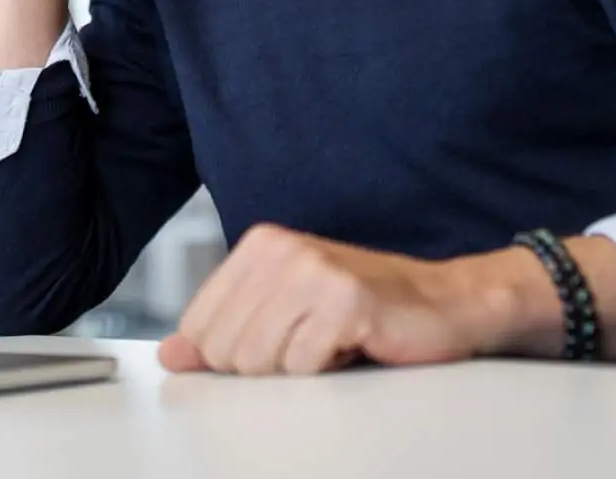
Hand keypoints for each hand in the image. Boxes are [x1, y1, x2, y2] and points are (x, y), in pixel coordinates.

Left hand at [158, 224, 558, 376]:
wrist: (443, 302)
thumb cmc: (363, 309)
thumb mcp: (283, 313)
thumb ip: (224, 330)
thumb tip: (172, 355)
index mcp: (259, 246)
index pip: (198, 326)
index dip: (230, 354)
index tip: (272, 343)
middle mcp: (280, 250)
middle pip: (224, 349)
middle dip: (265, 365)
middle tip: (308, 344)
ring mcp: (313, 272)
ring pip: (257, 361)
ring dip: (297, 368)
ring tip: (329, 342)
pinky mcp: (344, 301)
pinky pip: (302, 366)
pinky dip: (328, 369)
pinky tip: (352, 345)